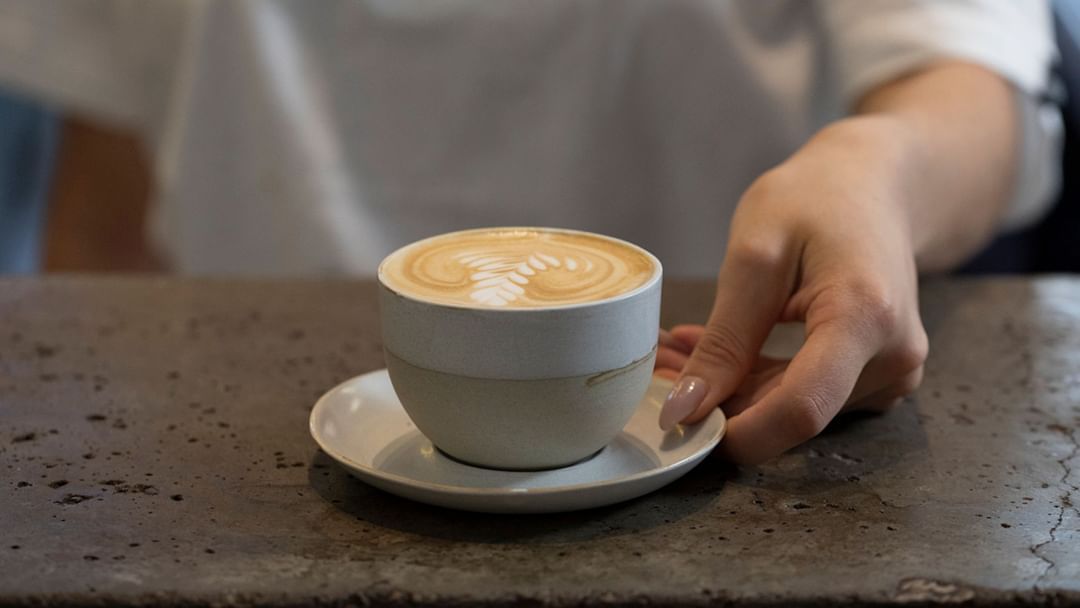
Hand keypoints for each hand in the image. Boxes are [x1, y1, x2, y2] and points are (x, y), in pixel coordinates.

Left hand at [656, 118, 928, 463]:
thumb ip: (724, 340)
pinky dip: (755, 380)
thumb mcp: (755, 256)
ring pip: (792, 408)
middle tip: (657, 363)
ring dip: (729, 389)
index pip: (800, 410)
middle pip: (791, 413)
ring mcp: (893, 371)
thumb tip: (684, 409)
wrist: (876, 183)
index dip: (735, 433)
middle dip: (718, 402)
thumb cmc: (816, 199)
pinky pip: (807, 395)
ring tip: (677, 348)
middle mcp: (893, 358)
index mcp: (865, 318)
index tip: (675, 420)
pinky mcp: (879, 376)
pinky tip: (715, 352)